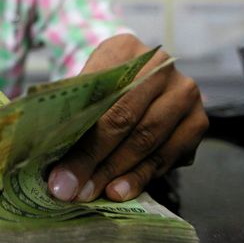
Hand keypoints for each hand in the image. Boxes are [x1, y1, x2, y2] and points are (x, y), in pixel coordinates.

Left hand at [47, 34, 207, 202]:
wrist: (143, 83)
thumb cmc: (104, 89)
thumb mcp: (86, 87)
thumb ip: (71, 110)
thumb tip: (45, 149)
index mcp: (125, 48)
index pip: (98, 93)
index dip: (77, 134)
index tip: (56, 168)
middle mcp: (161, 65)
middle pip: (123, 118)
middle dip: (92, 159)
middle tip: (69, 188)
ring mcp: (184, 92)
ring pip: (147, 139)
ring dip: (115, 172)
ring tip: (90, 194)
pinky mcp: (199, 120)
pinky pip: (168, 155)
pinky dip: (141, 176)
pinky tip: (120, 191)